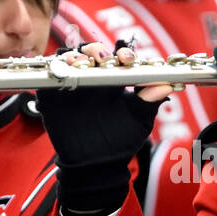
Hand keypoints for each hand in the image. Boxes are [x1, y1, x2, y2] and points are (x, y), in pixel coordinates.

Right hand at [37, 41, 167, 213]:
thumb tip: (166, 85)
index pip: (118, 58)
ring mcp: (73, 86)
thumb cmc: (121, 142)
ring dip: (75, 55)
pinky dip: (55, 69)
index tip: (127, 59)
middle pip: (92, 52)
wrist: (96, 165)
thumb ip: (149, 103)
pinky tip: (63, 70)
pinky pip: (51, 76)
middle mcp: (94, 79)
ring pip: (70, 58)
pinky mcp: (54, 96)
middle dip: (97, 49)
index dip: (123, 53)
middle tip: (104, 59)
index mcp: (115, 82)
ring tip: (81, 62)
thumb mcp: (138, 122)